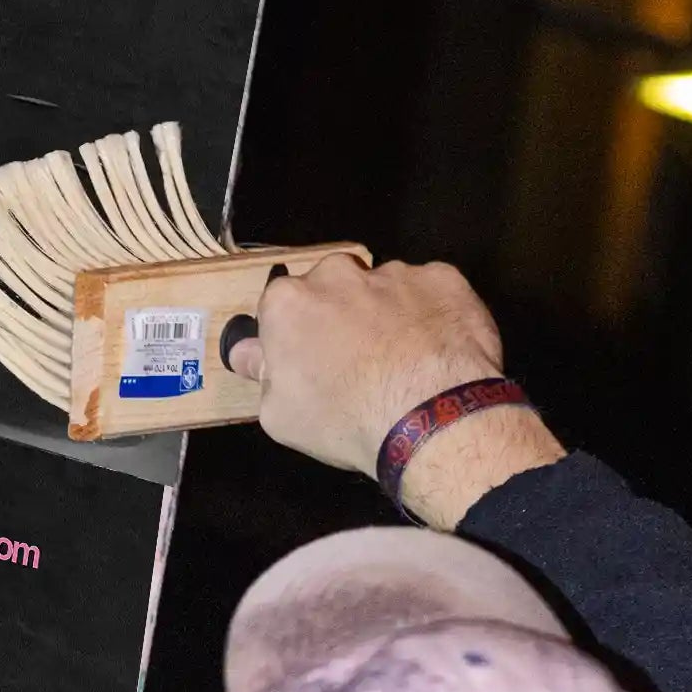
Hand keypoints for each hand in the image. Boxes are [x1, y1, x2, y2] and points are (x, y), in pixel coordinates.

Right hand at [225, 256, 562, 524]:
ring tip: (403, 362)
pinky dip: (431, 315)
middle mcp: (338, 274)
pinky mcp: (443, 279)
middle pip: (332, 288)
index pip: (280, 307)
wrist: (434, 418)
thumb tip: (248, 352)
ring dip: (387, 315)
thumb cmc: (346, 419)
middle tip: (357, 361)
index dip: (294, 335)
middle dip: (340, 315)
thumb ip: (262, 373)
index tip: (308, 362)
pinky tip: (436, 351)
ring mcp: (394, 272)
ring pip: (383, 289)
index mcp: (289, 301)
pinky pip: (430, 293)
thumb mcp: (281, 416)